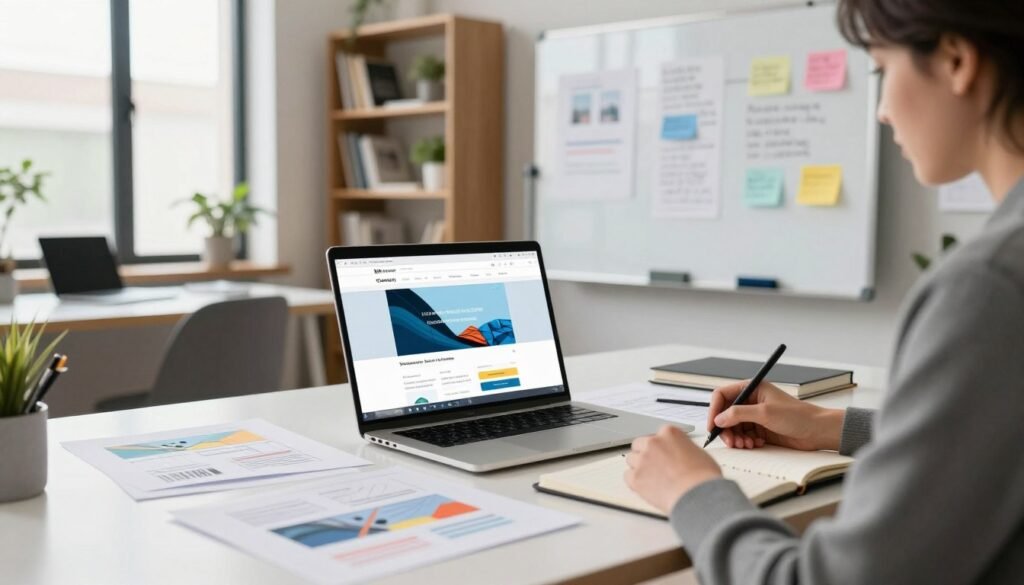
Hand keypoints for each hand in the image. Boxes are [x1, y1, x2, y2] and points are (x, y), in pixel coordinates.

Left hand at [624, 425, 721, 513]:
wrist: (697, 494)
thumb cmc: (702, 477)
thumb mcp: (698, 452)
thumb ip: (683, 449)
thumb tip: (681, 454)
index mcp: (669, 433)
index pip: (656, 436)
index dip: (659, 447)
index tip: (662, 455)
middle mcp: (653, 443)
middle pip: (639, 445)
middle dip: (644, 455)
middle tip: (654, 467)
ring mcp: (642, 459)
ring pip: (631, 460)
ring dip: (639, 468)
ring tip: (652, 479)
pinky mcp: (635, 477)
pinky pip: (627, 476)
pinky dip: (635, 482)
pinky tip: (646, 487)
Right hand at [708, 380, 844, 450]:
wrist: (817, 431)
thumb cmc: (797, 416)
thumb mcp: (765, 413)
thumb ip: (739, 414)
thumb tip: (719, 419)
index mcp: (751, 389)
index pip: (722, 395)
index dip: (715, 410)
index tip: (713, 426)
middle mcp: (750, 401)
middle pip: (725, 413)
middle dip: (726, 429)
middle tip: (731, 442)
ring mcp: (755, 415)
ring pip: (733, 427)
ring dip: (736, 437)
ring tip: (745, 445)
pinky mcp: (759, 428)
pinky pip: (743, 435)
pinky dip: (745, 442)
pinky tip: (756, 444)